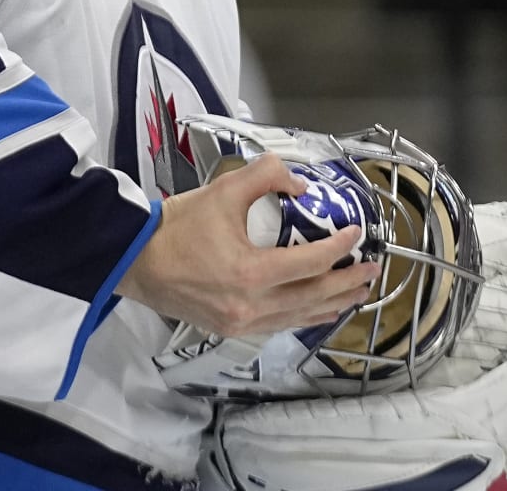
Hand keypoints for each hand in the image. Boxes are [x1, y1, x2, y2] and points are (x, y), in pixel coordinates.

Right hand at [117, 153, 378, 336]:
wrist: (135, 259)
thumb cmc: (177, 226)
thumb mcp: (223, 190)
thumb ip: (267, 176)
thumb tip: (300, 186)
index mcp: (250, 273)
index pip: (311, 263)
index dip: (340, 248)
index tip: (357, 234)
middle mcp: (250, 305)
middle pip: (314, 297)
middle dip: (348, 283)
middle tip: (371, 270)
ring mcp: (241, 323)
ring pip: (300, 317)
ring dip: (333, 304)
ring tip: (356, 293)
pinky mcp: (231, 329)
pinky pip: (280, 325)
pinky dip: (305, 316)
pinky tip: (318, 309)